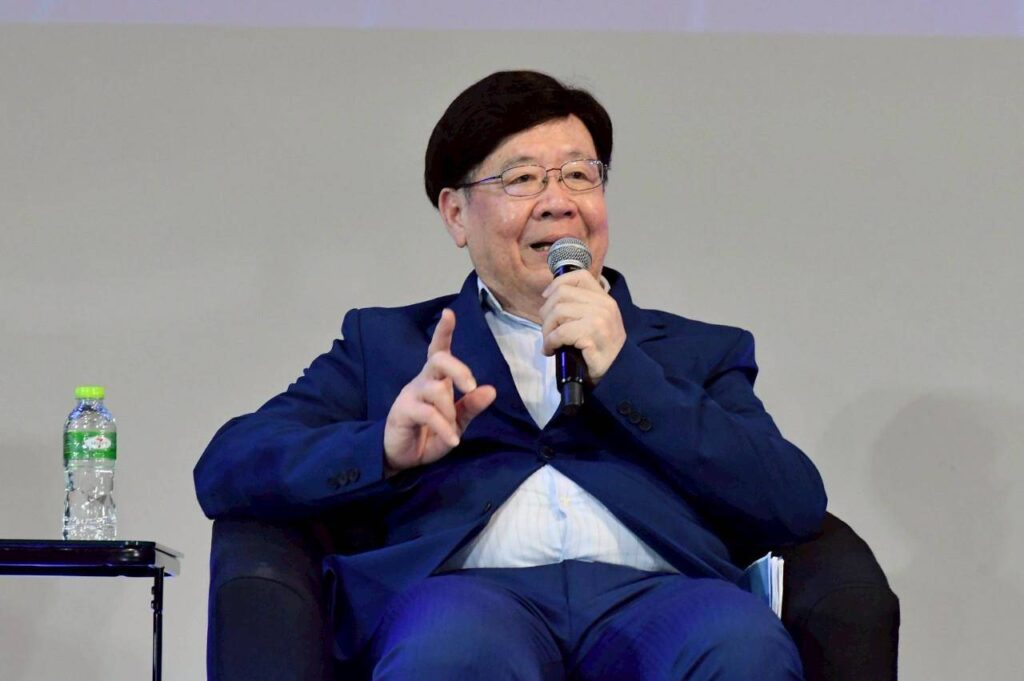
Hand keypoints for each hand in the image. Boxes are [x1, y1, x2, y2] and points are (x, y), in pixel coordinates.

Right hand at [383, 309, 495, 474]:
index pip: (439, 350)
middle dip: (459, 369)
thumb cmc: (428, 434)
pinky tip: (452, 440)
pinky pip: (429, 414)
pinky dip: (444, 428)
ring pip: (436, 389)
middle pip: (438, 359)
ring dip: (451, 411)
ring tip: (453, 431)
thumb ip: (471, 406)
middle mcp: (422, 381)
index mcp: (435, 380)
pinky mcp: (402, 411)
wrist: (402, 457)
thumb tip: (491, 390)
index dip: (444, 331)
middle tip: (469, 387)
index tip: (449, 313)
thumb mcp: (456, 422)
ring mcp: (410, 395)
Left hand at [539, 270, 625, 383]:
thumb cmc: (601, 348)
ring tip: (549, 341)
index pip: (579, 276)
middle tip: (547, 329)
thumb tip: (549, 297)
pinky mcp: (591, 334)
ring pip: (557, 312)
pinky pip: (560, 333)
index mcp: (604, 298)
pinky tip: (550, 350)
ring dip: (547, 329)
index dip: (557, 283)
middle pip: (561, 294)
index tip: (547, 297)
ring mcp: (598, 318)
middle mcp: (603, 304)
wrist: (617, 371)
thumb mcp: (595, 320)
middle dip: (546, 312)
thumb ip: (580, 306)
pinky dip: (549, 342)